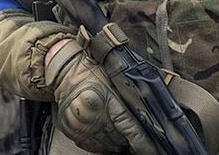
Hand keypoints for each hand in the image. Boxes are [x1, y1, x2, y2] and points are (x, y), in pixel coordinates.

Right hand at [45, 38, 159, 154]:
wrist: (64, 71)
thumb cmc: (91, 71)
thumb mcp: (116, 79)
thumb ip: (131, 99)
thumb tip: (151, 118)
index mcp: (106, 102)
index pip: (131, 131)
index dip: (144, 144)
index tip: (154, 150)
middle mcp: (93, 117)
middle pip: (120, 140)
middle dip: (129, 140)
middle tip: (132, 134)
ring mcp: (81, 126)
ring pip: (108, 145)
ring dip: (116, 142)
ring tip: (118, 132)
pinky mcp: (74, 132)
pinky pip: (93, 146)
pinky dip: (102, 144)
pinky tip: (105, 135)